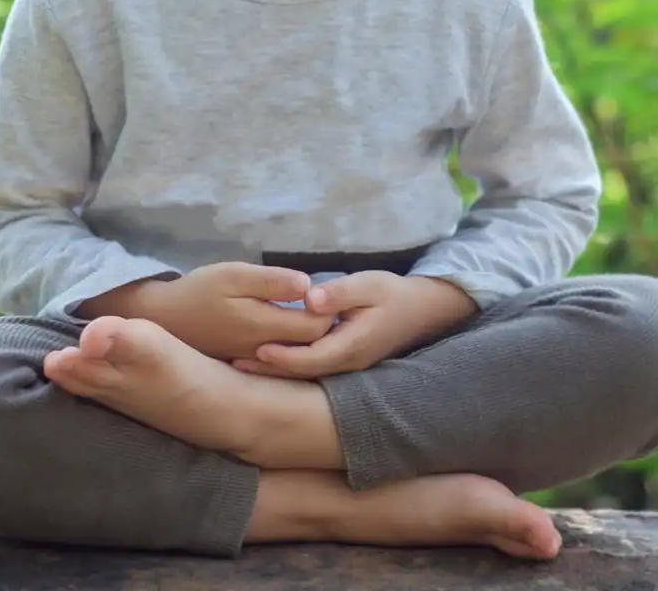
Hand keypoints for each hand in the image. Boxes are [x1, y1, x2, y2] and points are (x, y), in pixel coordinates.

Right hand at [76, 262, 334, 361]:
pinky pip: (284, 362)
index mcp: (263, 326)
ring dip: (310, 338)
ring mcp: (259, 363)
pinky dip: (294, 348)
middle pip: (313, 345)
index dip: (328, 308)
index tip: (323, 291)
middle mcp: (266, 352)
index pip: (317, 326)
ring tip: (308, 314)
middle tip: (323, 302)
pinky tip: (289, 330)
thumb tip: (308, 284)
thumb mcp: (233, 275)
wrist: (163, 321)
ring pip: (300, 356)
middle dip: (324, 324)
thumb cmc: (199, 291)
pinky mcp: (251, 367)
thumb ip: (271, 281)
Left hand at [231, 272, 477, 379]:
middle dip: (269, 369)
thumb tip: (309, 301)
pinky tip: (267, 357)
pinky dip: (289, 364)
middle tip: (234, 362)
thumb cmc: (394, 293)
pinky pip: (313, 368)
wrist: (423, 310)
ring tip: (241, 363)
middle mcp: (348, 362)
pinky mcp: (344, 361)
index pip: (312, 358)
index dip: (283, 356)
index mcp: (353, 345)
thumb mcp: (369, 284)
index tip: (256, 348)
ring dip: (275, 369)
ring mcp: (347, 365)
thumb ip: (339, 293)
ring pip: (306, 373)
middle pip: (303, 373)